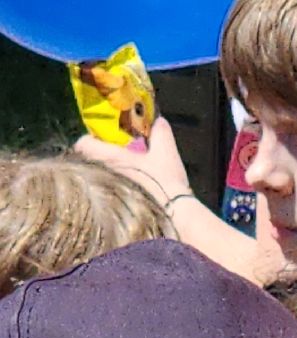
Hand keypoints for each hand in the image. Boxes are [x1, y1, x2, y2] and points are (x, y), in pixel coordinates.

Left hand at [75, 116, 192, 205]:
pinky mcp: (110, 210)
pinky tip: (131, 196)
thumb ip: (161, 134)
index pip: (82, 143)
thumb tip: (158, 121)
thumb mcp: (167, 153)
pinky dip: (113, 194)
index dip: (91, 140)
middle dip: (101, 160)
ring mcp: (103, 194)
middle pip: (89, 162)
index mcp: (108, 157)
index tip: (106, 141)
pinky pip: (104, 196)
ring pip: (96, 180)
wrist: (173, 216)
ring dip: (107, 177)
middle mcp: (100, 174)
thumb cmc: (165, 182)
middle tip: (120, 160)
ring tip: (127, 179)